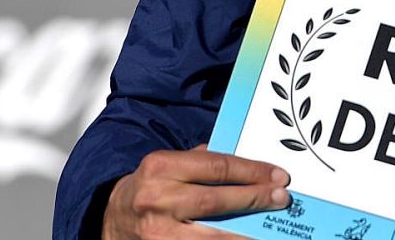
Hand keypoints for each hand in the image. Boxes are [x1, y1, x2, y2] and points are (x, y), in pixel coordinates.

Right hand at [103, 146, 289, 238]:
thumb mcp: (169, 165)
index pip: (216, 167)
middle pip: (215, 200)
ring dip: (245, 232)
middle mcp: (156, 198)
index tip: (278, 176)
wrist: (112, 218)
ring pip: (211, 235)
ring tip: (270, 225)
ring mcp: (157, 232)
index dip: (251, 171)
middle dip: (253, 199)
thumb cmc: (151, 187)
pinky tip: (245, 239)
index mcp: (161, 166)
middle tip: (282, 197)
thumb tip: (250, 168)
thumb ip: (202, 162)